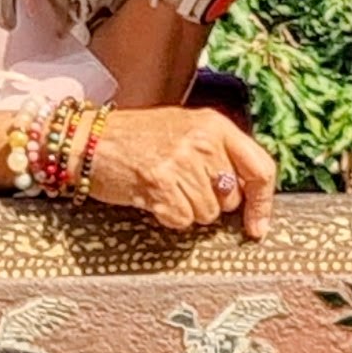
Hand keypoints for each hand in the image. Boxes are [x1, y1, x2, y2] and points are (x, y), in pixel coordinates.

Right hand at [80, 106, 278, 238]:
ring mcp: (182, 162)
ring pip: (206, 214)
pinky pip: (183, 220)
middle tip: (181, 185)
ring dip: (186, 209)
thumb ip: (218, 153)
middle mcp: (203, 141)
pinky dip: (168, 216)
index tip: (257, 227)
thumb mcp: (185, 130)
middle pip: (231, 200)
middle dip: (210, 202)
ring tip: (163, 187)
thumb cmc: (136, 138)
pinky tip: (152, 196)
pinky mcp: (161, 184)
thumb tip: (246, 195)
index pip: (260, 168)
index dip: (263, 203)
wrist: (88, 139)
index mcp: (214, 125)